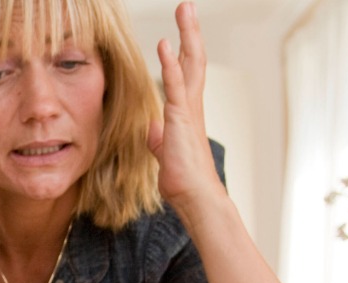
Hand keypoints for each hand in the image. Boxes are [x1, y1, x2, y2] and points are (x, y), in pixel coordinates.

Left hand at [146, 2, 224, 212]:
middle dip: (190, 32)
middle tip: (187, 6)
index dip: (183, 49)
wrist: (195, 198)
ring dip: (187, 35)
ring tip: (184, 9)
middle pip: (194, 59)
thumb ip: (158, 138)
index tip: (179, 30)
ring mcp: (188, 110)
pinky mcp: (181, 120)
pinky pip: (176, 86)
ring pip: (190, 64)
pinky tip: (166, 44)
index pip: (187, 72)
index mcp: (188, 111)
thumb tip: (152, 129)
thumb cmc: (183, 180)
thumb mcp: (164, 154)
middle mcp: (192, 105)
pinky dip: (171, 64)